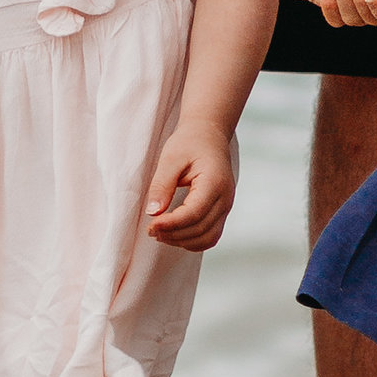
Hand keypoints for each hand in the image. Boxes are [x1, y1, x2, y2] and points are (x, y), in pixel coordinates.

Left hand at [146, 120, 237, 249]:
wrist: (208, 135)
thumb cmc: (190, 143)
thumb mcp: (171, 158)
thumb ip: (162, 185)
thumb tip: (153, 213)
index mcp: (215, 182)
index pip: (194, 213)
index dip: (171, 224)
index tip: (151, 225)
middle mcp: (225, 198)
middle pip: (200, 229)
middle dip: (173, 234)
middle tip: (150, 230)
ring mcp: (226, 207)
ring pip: (207, 238)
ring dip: (182, 241)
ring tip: (160, 233)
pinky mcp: (221, 212)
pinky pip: (210, 236)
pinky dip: (192, 240)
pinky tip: (174, 233)